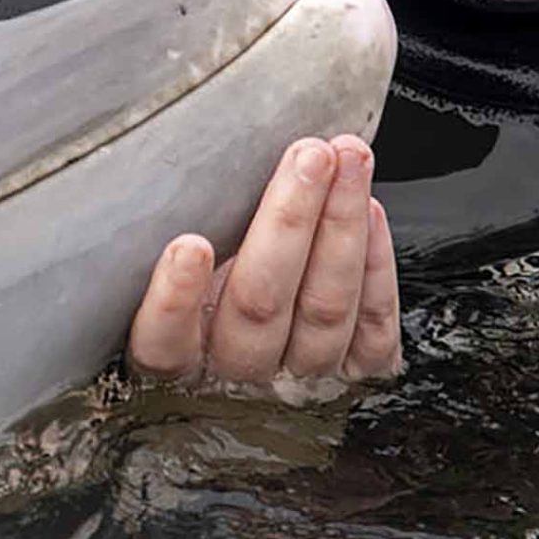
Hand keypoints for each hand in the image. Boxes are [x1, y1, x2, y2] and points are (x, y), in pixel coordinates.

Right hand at [126, 135, 400, 391]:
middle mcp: (236, 377)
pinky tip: (369, 209)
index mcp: (175, 361)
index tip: (189, 244)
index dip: (175, 299)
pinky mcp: (355, 375)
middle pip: (260, 306)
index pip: (164, 343)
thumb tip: (180, 166)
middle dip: (289, 222)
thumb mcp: (175, 266)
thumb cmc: (210, 283)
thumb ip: (182, 239)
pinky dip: (375, 265)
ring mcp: (299, 381)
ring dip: (342, 226)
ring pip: (324, 309)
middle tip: (308, 157)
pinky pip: (373, 328)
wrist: (267, 339)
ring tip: (348, 158)